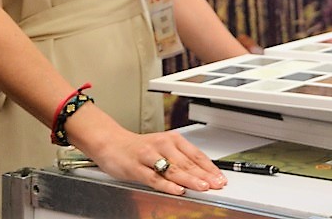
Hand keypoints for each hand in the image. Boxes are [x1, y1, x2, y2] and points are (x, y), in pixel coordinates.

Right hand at [66, 104, 227, 195]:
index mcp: (173, 140)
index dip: (210, 167)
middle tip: (216, 184)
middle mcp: (163, 145)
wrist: (111, 143)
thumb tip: (202, 173)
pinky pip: (154, 178)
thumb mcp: (163, 148)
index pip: (196, 155)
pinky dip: (167, 185)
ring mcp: (149, 156)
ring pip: (173, 170)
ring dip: (190, 180)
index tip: (220, 178)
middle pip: (187, 163)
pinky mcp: (136, 167)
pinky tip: (177, 190)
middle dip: (204, 175)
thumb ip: (180, 160)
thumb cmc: (138, 148)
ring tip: (202, 187)